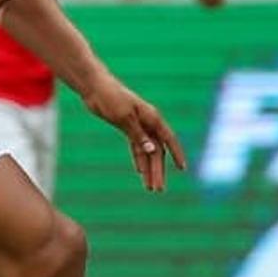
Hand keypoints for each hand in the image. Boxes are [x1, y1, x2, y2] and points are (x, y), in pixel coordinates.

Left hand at [81, 75, 185, 192]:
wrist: (94, 87)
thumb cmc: (110, 97)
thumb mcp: (124, 116)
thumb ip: (137, 134)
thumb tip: (152, 151)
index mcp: (152, 118)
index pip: (168, 139)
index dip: (177, 154)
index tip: (183, 169)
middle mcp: (148, 122)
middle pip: (157, 151)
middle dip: (157, 170)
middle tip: (158, 189)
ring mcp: (137, 125)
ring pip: (146, 151)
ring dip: (148, 169)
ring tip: (149, 187)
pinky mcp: (126, 127)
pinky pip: (136, 147)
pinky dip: (138, 159)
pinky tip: (140, 171)